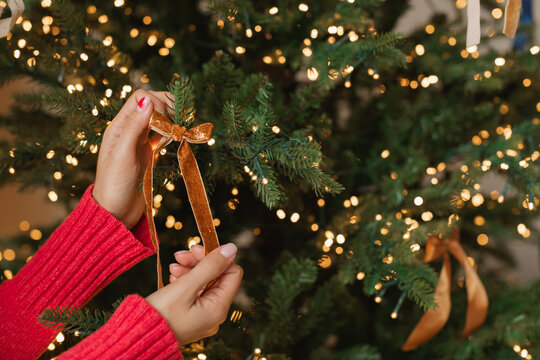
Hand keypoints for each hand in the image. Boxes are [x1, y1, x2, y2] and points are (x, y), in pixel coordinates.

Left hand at [93, 89, 169, 228]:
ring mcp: (139, 141)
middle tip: (182, 121)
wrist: (116, 213)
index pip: (140, 98)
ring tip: (181, 130)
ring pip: (158, 119)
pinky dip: (171, 133)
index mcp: (118, 126)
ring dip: (171, 120)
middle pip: (151, 105)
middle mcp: (129, 130)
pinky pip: (161, 135)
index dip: (158, 103)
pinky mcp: (148, 153)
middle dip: (168, 107)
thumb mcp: (123, 155)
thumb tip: (148, 100)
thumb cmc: (114, 186)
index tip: (168, 120)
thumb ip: (134, 127)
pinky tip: (177, 139)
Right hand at [145, 243, 242, 344]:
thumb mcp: (186, 286)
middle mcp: (215, 314)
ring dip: (190, 269)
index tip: (195, 249)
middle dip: (199, 262)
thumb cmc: (160, 314)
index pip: (232, 273)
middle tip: (180, 254)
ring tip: (172, 267)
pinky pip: (195, 293)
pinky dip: (185, 281)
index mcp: (218, 308)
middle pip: (217, 277)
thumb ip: (210, 266)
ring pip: (204, 283)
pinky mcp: (191, 316)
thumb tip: (231, 248)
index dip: (217, 257)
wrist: (136, 338)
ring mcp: (203, 316)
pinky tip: (172, 277)